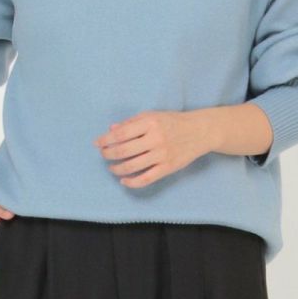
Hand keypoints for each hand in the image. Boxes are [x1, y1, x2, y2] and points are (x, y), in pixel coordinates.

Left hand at [92, 110, 210, 187]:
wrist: (199, 131)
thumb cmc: (172, 121)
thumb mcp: (152, 115)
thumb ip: (131, 123)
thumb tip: (111, 130)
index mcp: (150, 123)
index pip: (121, 133)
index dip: (106, 139)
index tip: (97, 143)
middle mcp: (155, 139)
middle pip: (124, 150)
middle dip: (108, 154)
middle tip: (103, 155)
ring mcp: (162, 155)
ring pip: (132, 166)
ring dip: (117, 168)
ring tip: (112, 168)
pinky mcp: (168, 168)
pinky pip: (146, 178)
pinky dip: (132, 182)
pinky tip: (124, 180)